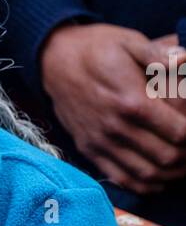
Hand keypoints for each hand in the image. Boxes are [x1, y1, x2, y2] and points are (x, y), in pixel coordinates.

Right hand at [39, 22, 185, 193]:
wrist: (53, 60)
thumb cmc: (96, 48)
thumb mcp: (130, 41)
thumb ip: (160, 55)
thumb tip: (185, 60)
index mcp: (132, 100)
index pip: (178, 132)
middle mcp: (117, 127)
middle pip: (166, 157)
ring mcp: (101, 141)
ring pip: (147, 174)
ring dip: (171, 174)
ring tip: (182, 166)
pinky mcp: (89, 149)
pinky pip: (121, 178)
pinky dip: (145, 185)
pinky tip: (159, 179)